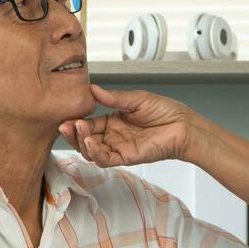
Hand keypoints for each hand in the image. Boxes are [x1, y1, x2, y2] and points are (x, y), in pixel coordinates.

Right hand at [59, 85, 200, 168]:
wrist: (183, 125)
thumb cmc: (164, 111)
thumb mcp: (136, 99)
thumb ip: (114, 97)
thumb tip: (92, 89)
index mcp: (112, 121)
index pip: (87, 123)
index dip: (76, 121)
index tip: (66, 116)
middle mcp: (112, 136)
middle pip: (84, 139)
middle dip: (73, 133)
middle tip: (65, 125)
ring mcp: (118, 148)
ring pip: (91, 151)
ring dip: (81, 142)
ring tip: (79, 129)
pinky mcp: (126, 158)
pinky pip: (105, 159)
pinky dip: (95, 152)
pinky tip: (90, 142)